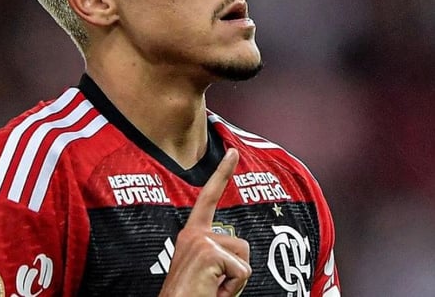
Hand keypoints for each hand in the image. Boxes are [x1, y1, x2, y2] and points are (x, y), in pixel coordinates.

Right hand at [159, 149, 250, 296]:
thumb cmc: (190, 296)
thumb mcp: (204, 270)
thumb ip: (216, 255)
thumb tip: (237, 258)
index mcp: (191, 235)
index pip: (209, 198)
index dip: (222, 173)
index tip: (232, 152)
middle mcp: (194, 234)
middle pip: (241, 244)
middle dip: (236, 271)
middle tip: (212, 287)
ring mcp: (201, 242)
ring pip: (244, 259)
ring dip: (234, 282)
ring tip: (211, 290)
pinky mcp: (209, 253)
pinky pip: (241, 272)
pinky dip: (232, 289)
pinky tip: (211, 293)